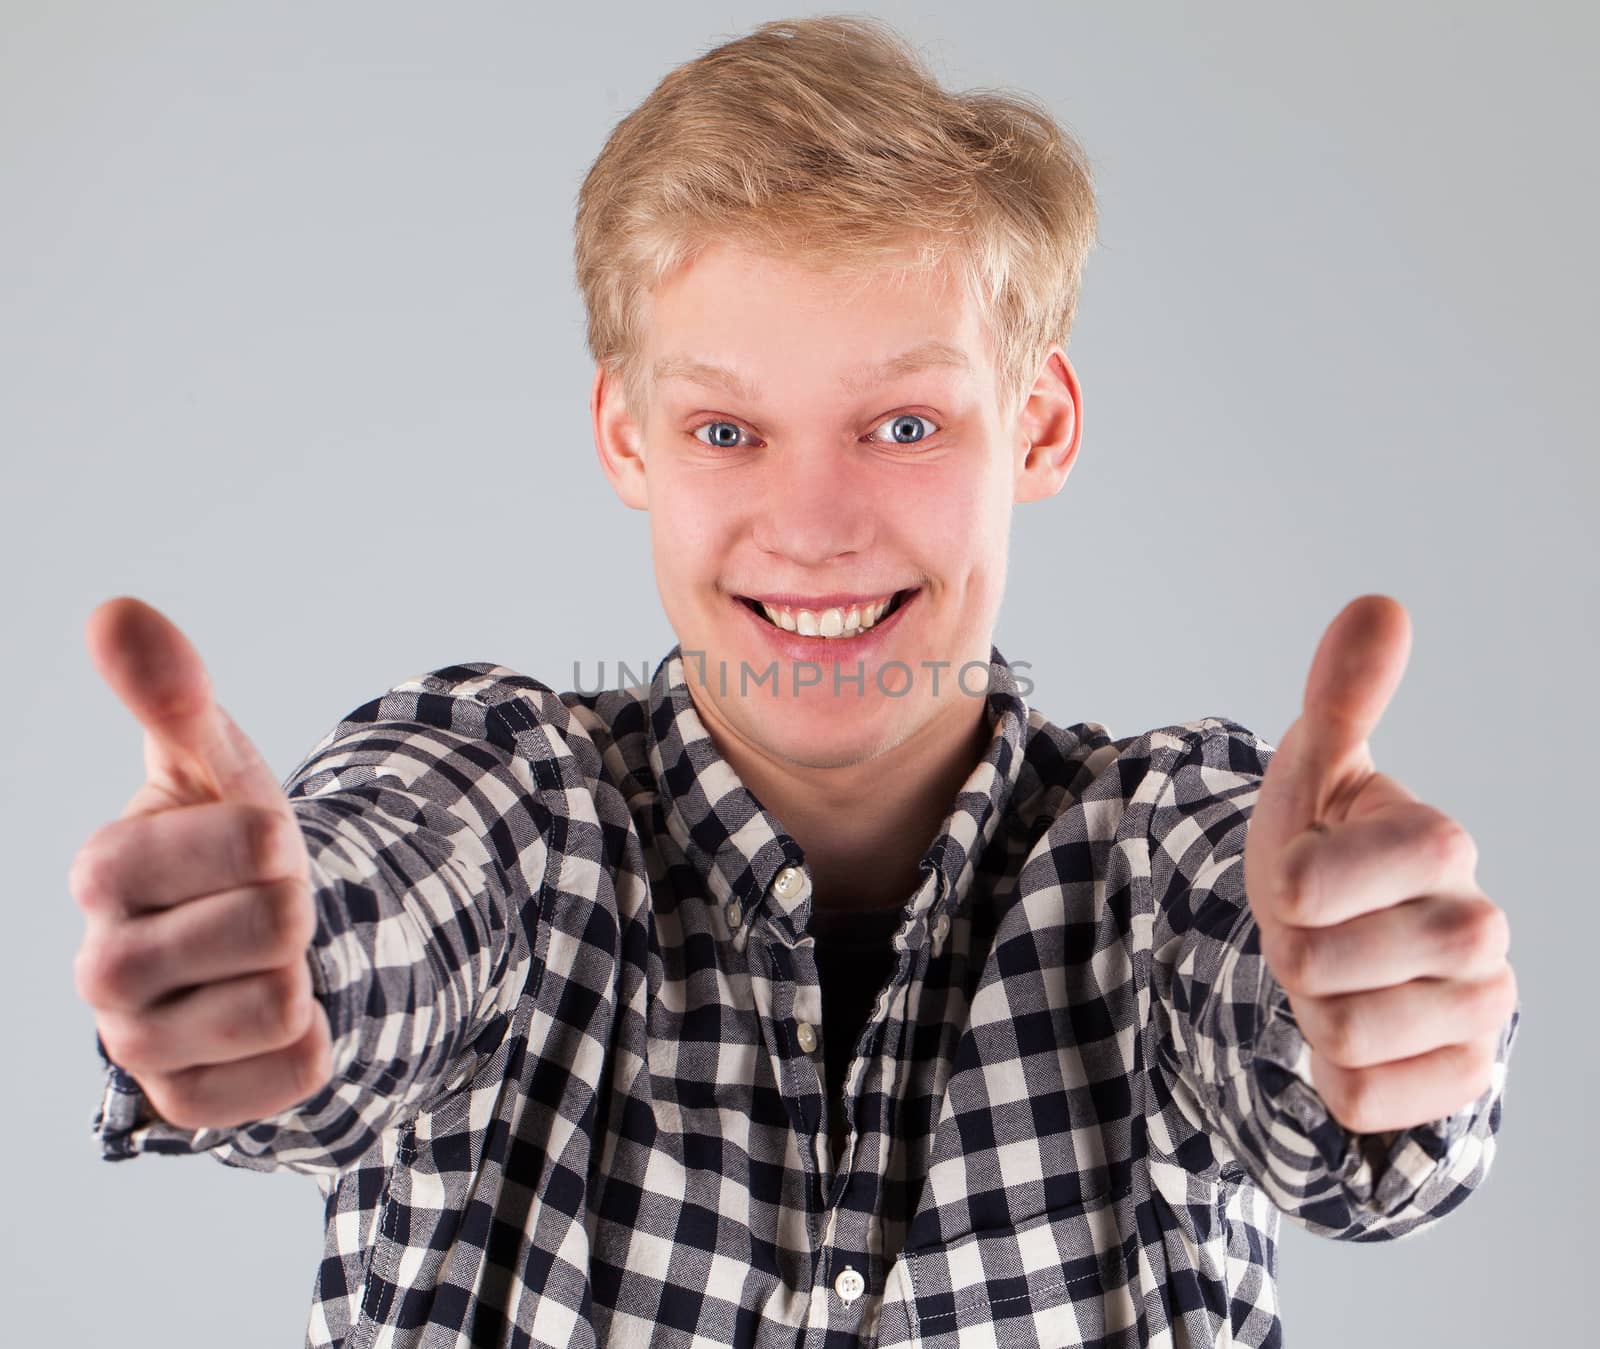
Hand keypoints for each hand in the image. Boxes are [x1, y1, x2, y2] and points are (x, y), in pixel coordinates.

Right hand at [70, 597, 332, 1128]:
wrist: (249, 948)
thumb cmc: (228, 845)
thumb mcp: (214, 765)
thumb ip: (172, 693)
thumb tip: (116, 610)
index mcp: (105, 869)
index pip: (250, 842)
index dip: (284, 838)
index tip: (265, 843)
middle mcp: (102, 965)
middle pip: (274, 924)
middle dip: (300, 905)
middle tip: (275, 906)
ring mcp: (138, 1043)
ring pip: (283, 1004)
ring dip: (307, 973)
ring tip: (270, 962)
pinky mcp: (185, 1105)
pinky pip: (292, 1077)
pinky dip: (313, 1045)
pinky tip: (280, 1021)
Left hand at [1242, 595, 1515, 1134]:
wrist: (1356, 945)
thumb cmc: (1328, 850)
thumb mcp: (1317, 770)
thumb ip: (1342, 693)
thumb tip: (1380, 603)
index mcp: (1441, 845)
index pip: (1308, 884)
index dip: (1283, 883)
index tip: (1304, 873)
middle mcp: (1480, 930)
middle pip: (1313, 964)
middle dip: (1289, 948)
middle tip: (1315, 931)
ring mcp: (1480, 1011)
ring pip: (1336, 1034)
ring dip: (1308, 1009)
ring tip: (1335, 976)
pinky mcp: (1463, 1080)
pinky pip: (1360, 1099)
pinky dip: (1333, 1075)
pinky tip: (1357, 1036)